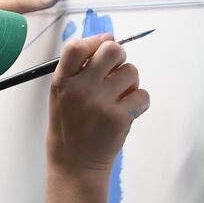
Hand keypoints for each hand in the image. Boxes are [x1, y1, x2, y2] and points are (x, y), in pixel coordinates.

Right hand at [46, 33, 149, 175]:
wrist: (74, 164)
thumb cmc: (69, 127)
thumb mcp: (61, 96)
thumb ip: (79, 69)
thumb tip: (108, 38)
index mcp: (62, 83)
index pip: (76, 47)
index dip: (93, 42)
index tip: (100, 48)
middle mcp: (79, 90)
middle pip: (111, 50)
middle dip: (118, 57)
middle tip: (114, 72)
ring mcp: (100, 103)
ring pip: (131, 71)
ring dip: (129, 82)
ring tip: (118, 98)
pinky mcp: (119, 117)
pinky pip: (142, 94)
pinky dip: (138, 102)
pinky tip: (125, 112)